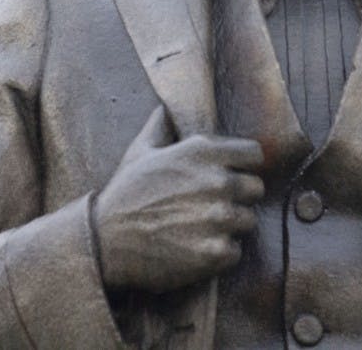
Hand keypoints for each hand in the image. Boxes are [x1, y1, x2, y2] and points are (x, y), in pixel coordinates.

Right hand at [92, 106, 264, 292]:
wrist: (105, 241)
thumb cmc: (125, 194)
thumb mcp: (140, 151)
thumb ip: (160, 126)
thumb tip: (165, 108)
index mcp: (204, 151)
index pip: (254, 154)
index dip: (243, 166)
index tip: (231, 175)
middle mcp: (218, 181)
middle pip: (255, 189)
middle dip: (238, 197)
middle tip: (211, 207)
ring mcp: (219, 217)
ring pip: (247, 221)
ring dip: (229, 227)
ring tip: (199, 229)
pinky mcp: (216, 251)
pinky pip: (235, 251)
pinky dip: (219, 254)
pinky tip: (195, 249)